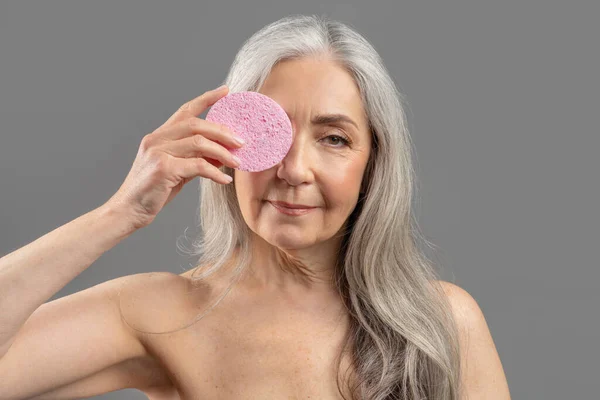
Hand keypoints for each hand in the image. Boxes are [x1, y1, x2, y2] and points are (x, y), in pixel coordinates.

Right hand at [105, 85, 243, 229]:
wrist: (128, 211)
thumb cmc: (153, 191)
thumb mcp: (177, 170)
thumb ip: (195, 158)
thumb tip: (223, 154)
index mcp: (159, 136)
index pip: (185, 110)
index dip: (207, 99)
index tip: (226, 91)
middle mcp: (157, 139)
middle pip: (196, 125)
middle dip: (222, 132)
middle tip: (241, 142)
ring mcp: (158, 152)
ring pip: (199, 143)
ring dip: (223, 152)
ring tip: (237, 162)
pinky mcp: (162, 169)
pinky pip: (197, 166)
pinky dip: (215, 172)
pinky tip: (224, 180)